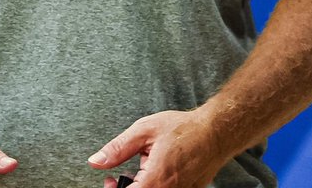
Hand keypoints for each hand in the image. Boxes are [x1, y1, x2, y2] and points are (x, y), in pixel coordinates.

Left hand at [89, 108, 223, 187]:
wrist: (215, 131)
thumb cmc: (183, 129)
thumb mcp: (145, 131)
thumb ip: (118, 148)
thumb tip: (96, 161)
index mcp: (153, 182)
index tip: (108, 182)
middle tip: (120, 177)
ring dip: (141, 187)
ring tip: (140, 172)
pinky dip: (156, 186)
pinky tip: (156, 173)